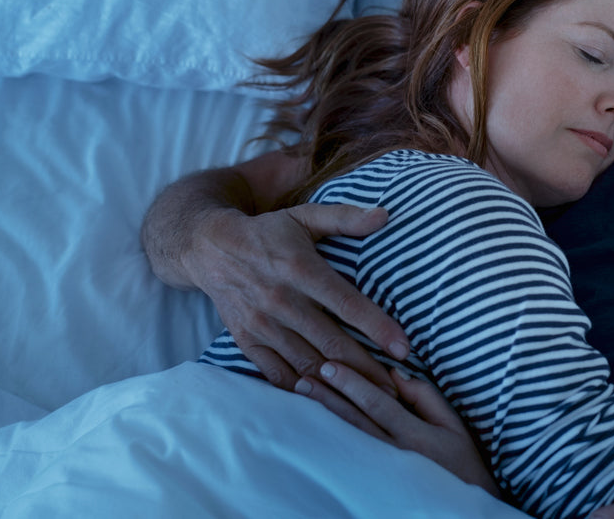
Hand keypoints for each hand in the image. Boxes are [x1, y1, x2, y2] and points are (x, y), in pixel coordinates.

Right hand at [185, 201, 408, 390]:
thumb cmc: (266, 233)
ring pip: (307, 363)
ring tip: (370, 398)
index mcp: (300, 269)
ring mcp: (262, 324)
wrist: (209, 248)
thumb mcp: (304, 216)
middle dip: (367, 368)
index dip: (377, 327)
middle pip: (331, 342)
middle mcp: (281, 300)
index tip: (403, 348)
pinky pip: (277, 373)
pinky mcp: (247, 341)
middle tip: (396, 388)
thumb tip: (385, 215)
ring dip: (339, 384)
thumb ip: (345, 218)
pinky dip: (302, 389)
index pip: (346, 303)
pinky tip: (326, 399)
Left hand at [296, 361, 498, 494]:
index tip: (330, 365)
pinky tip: (314, 429)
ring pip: (348, 440)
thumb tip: (395, 373)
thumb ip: (425, 396)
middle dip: (329, 397)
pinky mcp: (374, 486)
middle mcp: (395, 456)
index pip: (377, 403)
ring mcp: (382, 474)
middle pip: (355, 421)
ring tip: (303, 397)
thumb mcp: (453, 426)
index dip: (352, 383)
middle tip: (306, 377)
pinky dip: (330, 442)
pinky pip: (348, 461)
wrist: (463, 513)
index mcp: (415, 436)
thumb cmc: (462, 464)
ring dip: (324, 416)